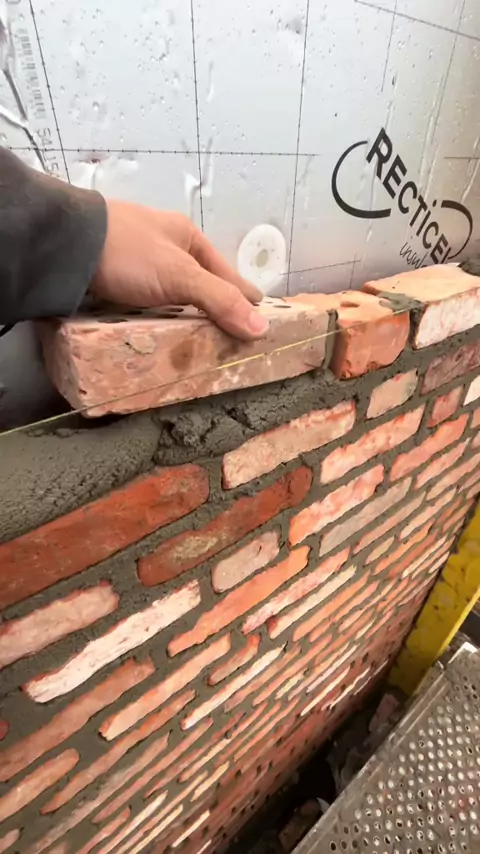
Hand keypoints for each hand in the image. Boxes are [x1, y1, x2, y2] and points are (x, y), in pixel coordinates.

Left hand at [90, 201, 268, 340]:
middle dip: (216, 306)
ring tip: (201, 339)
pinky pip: (148, 301)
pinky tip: (162, 330)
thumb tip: (262, 330)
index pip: (227, 274)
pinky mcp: (114, 276)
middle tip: (232, 335)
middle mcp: (165, 245)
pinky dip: (160, 315)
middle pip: (200, 282)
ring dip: (187, 313)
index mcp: (187, 236)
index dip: (244, 298)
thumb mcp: (180, 277)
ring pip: (173, 292)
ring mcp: (138, 261)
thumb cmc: (129, 254)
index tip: (261, 320)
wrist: (65, 246)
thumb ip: (219, 301)